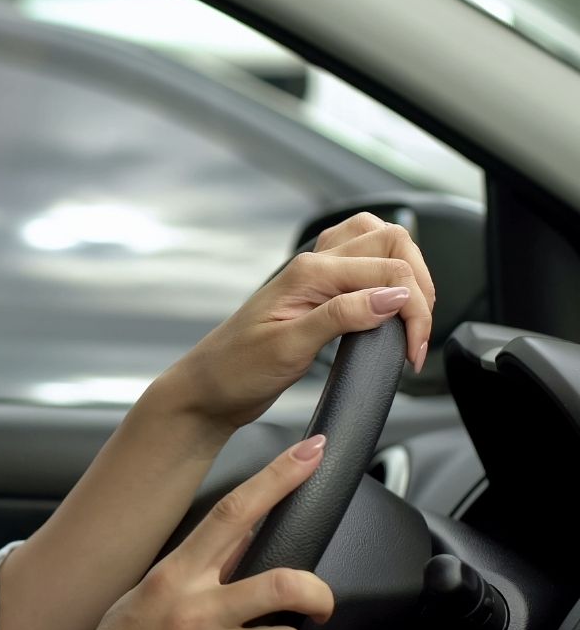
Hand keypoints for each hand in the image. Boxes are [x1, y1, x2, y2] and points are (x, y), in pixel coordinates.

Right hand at [34, 437, 333, 629]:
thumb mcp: (145, 595)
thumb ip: (194, 569)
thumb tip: (241, 536)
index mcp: (173, 577)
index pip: (233, 513)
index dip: (277, 478)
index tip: (311, 454)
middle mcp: (192, 612)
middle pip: (286, 583)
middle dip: (318, 595)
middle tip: (318, 604)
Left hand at [162, 212, 435, 430]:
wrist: (209, 388)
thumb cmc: (236, 370)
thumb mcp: (289, 347)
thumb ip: (341, 317)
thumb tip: (393, 296)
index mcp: (308, 273)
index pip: (389, 270)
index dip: (414, 310)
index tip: (414, 351)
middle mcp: (314, 265)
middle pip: (393, 241)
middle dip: (420, 285)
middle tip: (418, 335)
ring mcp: (316, 276)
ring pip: (379, 243)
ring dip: (408, 272)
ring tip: (412, 318)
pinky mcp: (319, 292)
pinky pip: (362, 263)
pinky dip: (388, 277)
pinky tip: (389, 306)